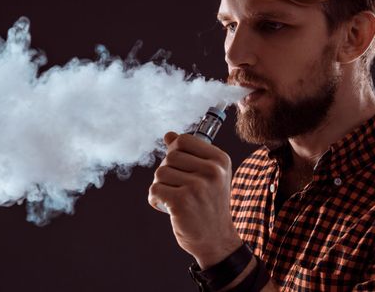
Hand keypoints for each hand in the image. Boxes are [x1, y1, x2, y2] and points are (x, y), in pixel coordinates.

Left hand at [148, 131, 242, 268]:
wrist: (216, 240)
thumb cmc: (209, 205)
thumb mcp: (209, 176)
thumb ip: (190, 154)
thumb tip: (169, 135)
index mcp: (220, 160)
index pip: (184, 140)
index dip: (174, 151)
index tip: (179, 167)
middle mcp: (212, 171)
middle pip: (170, 156)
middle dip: (167, 171)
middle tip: (177, 187)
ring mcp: (197, 186)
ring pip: (160, 173)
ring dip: (160, 186)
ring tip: (172, 198)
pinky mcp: (182, 202)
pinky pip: (155, 190)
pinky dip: (155, 199)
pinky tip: (165, 207)